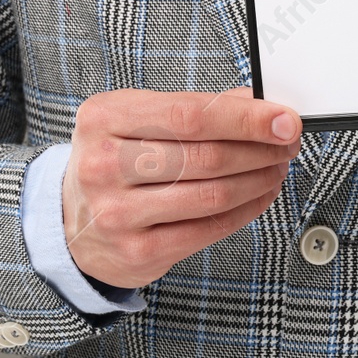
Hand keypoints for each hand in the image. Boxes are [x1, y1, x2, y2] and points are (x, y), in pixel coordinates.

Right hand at [62, 86, 299, 289]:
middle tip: (286, 142)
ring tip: (276, 167)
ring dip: (259, 179)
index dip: (245, 117)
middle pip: (205, 155)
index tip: (283, 118)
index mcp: (104, 118)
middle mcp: (104, 165)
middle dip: (260, 148)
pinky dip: (246, 210)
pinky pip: (209, 228)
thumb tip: (259, 105)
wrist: (70, 225)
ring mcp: (117, 213)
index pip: (188, 114)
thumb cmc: (114, 162)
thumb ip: (195, 110)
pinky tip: (259, 194)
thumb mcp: (136, 120)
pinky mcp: (137, 251)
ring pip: (212, 194)